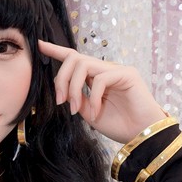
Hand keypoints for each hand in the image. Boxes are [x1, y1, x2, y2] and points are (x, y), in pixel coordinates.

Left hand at [38, 40, 165, 145]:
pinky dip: (92, 97)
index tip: (40, 45)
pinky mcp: (128, 74)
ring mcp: (117, 70)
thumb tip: (64, 91)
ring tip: (74, 109)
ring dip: (73, 87)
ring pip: (84, 64)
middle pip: (75, 58)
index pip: (75, 58)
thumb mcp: (89, 113)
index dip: (57, 51)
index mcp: (96, 78)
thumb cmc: (120, 126)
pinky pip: (100, 79)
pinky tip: (94, 112)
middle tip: (60, 102)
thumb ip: (77, 99)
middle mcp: (105, 70)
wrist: (142, 136)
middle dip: (61, 78)